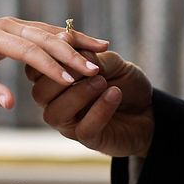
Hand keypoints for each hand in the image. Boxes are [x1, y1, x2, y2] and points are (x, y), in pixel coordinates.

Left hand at [0, 18, 108, 108]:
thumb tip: (10, 104)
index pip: (28, 51)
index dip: (50, 66)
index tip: (71, 81)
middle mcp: (6, 25)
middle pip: (45, 38)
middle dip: (71, 53)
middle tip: (95, 69)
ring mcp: (14, 23)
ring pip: (51, 31)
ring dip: (77, 40)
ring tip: (104, 48)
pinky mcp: (20, 26)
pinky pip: (48, 31)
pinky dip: (69, 37)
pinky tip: (90, 43)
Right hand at [27, 51, 154, 157]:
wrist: (149, 109)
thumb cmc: (123, 81)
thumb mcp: (110, 62)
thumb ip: (90, 56)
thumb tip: (71, 47)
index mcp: (55, 81)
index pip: (35, 70)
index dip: (49, 57)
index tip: (69, 44)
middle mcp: (56, 103)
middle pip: (39, 93)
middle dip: (61, 77)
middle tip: (87, 67)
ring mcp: (70, 124)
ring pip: (55, 114)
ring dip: (78, 94)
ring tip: (101, 81)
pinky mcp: (89, 139)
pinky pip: (85, 128)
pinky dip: (100, 109)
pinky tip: (115, 93)